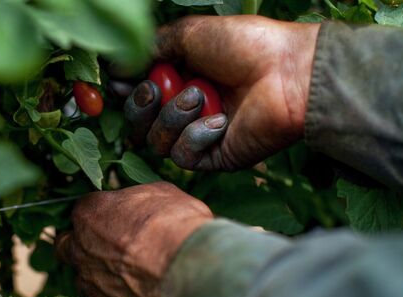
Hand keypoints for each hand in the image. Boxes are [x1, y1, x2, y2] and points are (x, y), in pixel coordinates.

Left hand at [55, 182, 211, 296]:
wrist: (188, 271)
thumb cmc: (174, 225)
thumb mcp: (161, 193)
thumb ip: (138, 198)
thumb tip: (140, 202)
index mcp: (89, 213)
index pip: (84, 208)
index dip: (101, 212)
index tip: (116, 216)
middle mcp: (80, 247)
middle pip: (67, 244)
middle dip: (82, 243)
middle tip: (109, 243)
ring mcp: (90, 281)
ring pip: (84, 276)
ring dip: (100, 272)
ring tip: (132, 272)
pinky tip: (139, 291)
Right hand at [125, 15, 319, 170]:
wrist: (287, 72)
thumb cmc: (243, 46)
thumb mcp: (188, 34)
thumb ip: (149, 49)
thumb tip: (115, 69)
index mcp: (177, 79)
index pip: (136, 95)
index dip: (124, 93)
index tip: (118, 84)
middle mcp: (184, 109)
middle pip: (138, 124)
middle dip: (142, 106)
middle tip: (158, 89)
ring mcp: (198, 135)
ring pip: (156, 142)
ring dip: (173, 117)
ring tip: (202, 96)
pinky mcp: (214, 157)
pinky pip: (183, 156)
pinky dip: (196, 136)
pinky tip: (220, 121)